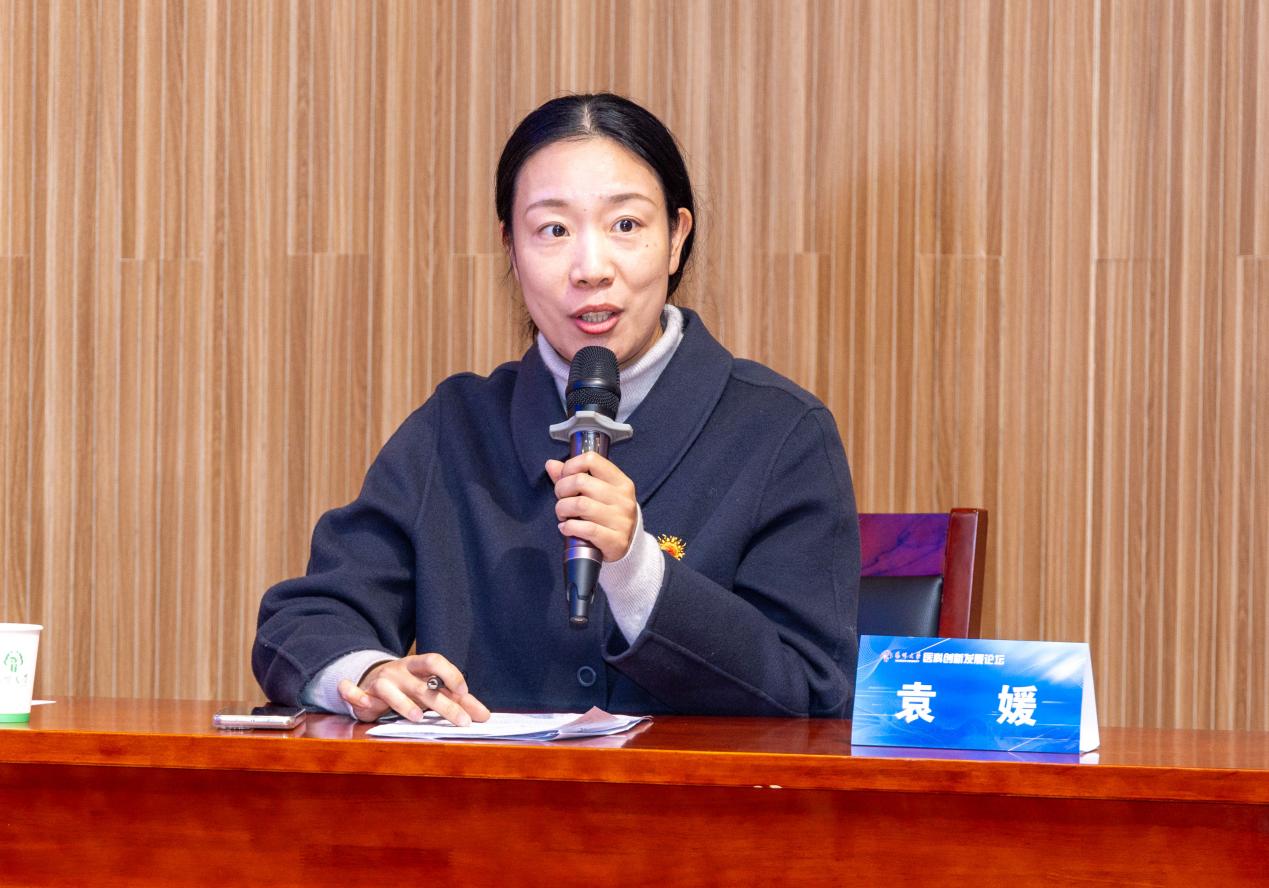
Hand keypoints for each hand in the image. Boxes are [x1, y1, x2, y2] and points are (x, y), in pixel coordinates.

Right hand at [337, 652, 490, 725]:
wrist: (373, 681)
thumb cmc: (410, 687)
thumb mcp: (433, 689)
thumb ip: (458, 700)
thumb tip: (485, 716)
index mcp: (418, 666)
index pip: (435, 661)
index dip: (450, 673)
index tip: (464, 690)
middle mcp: (400, 671)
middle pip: (422, 686)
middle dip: (442, 704)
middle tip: (460, 721)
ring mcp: (380, 681)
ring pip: (389, 689)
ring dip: (402, 703)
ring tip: (417, 717)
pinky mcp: (362, 694)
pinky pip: (353, 692)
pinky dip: (353, 694)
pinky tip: (364, 703)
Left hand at [546, 451, 638, 562]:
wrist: (626, 545)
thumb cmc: (607, 516)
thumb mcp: (595, 493)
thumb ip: (572, 477)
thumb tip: (551, 464)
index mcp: (620, 482)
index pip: (592, 460)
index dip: (570, 466)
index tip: (564, 478)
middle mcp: (623, 499)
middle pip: (580, 481)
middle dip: (561, 490)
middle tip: (561, 500)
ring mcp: (621, 520)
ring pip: (580, 504)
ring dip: (563, 509)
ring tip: (563, 515)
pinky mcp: (616, 540)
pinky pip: (586, 529)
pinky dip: (569, 527)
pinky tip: (566, 528)